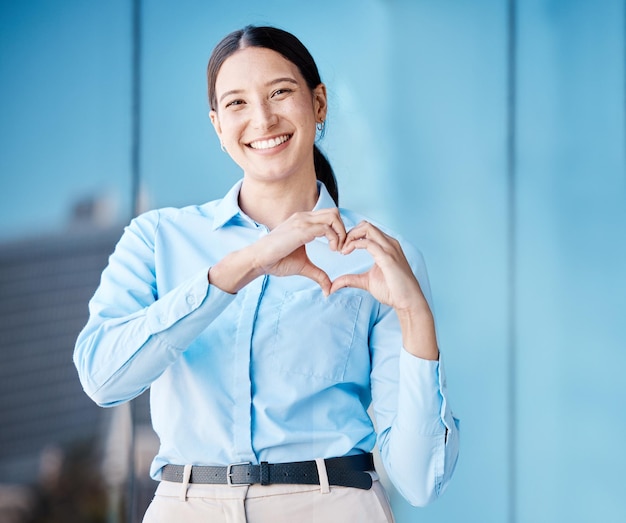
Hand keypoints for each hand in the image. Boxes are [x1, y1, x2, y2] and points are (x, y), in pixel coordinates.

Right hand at [210, 208, 346, 295]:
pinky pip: (326, 228)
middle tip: (341, 248)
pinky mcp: (301, 229)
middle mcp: (304, 217)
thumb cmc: (276, 260)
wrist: (259, 260)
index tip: (338, 249)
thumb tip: (328, 289)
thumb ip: (318, 274)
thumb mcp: (303, 266)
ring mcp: (302, 221)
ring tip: (337, 249)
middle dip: (343, 229)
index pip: (329, 216)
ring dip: (341, 233)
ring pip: (333, 216)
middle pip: (334, 212)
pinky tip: (332, 250)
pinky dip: (334, 238)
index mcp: (303, 221)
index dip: (339, 231)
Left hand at [329, 221, 438, 359]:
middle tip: (340, 247)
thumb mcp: (366, 282)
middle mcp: (389, 243)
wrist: (408, 301)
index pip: (366, 230)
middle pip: (365, 225)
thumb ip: (350, 280)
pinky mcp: (387, 257)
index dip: (351, 236)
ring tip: (342, 250)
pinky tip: (346, 252)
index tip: (341, 249)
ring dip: (350, 236)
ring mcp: (390, 248)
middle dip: (349, 233)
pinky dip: (354, 244)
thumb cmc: (392, 290)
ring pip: (367, 228)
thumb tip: (332, 286)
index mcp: (386, 246)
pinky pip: (368, 243)